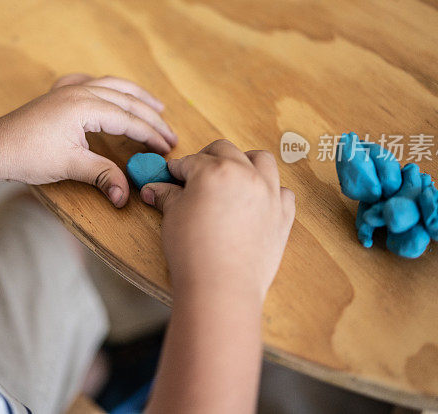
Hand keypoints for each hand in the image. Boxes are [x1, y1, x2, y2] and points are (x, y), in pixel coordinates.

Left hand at [0, 74, 176, 206]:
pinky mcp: (58, 95)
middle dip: (150, 118)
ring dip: (136, 97)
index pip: (128, 119)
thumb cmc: (27, 155)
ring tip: (157, 107)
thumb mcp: (70, 166)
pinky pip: (90, 82)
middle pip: (126, 100)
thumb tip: (126, 196)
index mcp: (84, 105)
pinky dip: (107, 87)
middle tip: (170, 135)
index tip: (167, 149)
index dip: (151, 135)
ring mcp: (67, 89)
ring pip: (112, 86)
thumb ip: (102, 176)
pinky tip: (111, 90)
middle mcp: (79, 91)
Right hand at [141, 140, 294, 300]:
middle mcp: (245, 174)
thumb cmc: (193, 250)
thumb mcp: (173, 217)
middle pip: (225, 150)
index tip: (170, 176)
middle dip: (207, 157)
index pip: (190, 161)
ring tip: (232, 176)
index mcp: (214, 170)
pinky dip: (271, 191)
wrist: (223, 287)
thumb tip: (153, 188)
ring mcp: (269, 193)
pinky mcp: (283, 215)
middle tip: (195, 174)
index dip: (176, 169)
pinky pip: (283, 191)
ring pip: (262, 160)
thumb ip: (167, 196)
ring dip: (245, 162)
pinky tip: (257, 201)